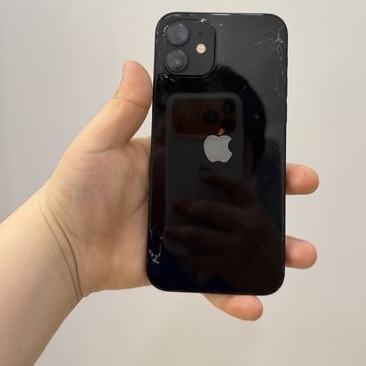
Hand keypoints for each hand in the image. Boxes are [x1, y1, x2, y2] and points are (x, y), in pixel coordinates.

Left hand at [40, 61, 317, 319]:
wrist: (63, 245)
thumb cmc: (77, 189)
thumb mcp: (100, 143)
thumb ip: (123, 109)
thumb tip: (135, 65)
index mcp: (177, 162)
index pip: (225, 151)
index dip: (256, 146)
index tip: (281, 141)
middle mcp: (191, 196)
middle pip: (243, 193)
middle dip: (279, 189)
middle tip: (302, 182)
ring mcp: (190, 232)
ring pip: (240, 238)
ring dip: (274, 245)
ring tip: (300, 253)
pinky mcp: (182, 265)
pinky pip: (214, 281)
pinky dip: (235, 294)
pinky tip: (253, 301)